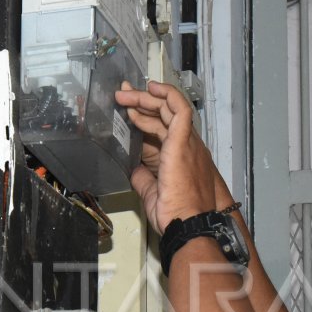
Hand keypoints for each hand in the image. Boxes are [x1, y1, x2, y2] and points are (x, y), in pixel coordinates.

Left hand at [115, 81, 218, 233]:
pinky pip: (179, 109)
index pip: (164, 129)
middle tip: (122, 96)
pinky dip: (167, 95)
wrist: (187, 223)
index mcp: (182, 158)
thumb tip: (133, 167)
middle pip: (166, 115)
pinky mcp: (183, 142)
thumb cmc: (175, 214)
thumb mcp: (151, 191)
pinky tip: (151, 87)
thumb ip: (143, 176)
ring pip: (169, 109)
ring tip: (125, 94)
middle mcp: (189, 147)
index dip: (146, 117)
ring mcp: (188, 143)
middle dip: (143, 102)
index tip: (129, 110)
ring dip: (146, 98)